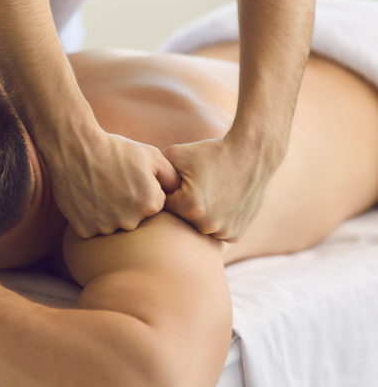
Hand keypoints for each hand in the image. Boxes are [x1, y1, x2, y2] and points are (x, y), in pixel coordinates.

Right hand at [51, 133, 180, 237]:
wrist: (75, 148)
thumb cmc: (115, 149)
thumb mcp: (152, 155)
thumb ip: (172, 177)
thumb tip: (181, 193)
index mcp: (151, 204)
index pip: (153, 205)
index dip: (141, 190)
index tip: (129, 178)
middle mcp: (131, 221)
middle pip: (134, 218)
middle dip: (126, 204)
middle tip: (112, 183)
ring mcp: (106, 228)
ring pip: (113, 226)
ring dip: (108, 213)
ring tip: (98, 189)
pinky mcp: (85, 230)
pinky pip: (93, 229)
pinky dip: (90, 218)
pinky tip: (87, 198)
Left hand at [162, 136, 280, 241]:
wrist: (252, 153)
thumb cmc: (211, 152)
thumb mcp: (176, 154)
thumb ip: (152, 171)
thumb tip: (134, 184)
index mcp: (188, 207)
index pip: (165, 207)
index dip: (170, 193)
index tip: (180, 181)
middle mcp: (206, 225)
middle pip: (181, 221)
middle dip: (184, 206)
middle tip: (199, 187)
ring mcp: (223, 232)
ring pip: (198, 229)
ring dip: (200, 217)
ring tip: (211, 194)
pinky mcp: (236, 234)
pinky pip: (216, 233)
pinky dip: (216, 222)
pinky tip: (221, 203)